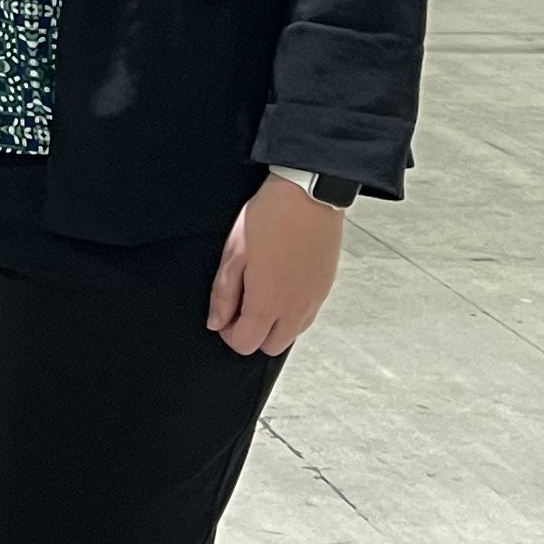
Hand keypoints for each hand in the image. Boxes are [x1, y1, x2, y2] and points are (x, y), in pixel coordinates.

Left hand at [207, 176, 346, 357]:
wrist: (309, 195)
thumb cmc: (270, 218)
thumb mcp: (234, 254)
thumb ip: (223, 294)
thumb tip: (217, 321)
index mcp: (267, 303)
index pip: (245, 344)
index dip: (228, 334)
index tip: (224, 316)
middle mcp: (295, 309)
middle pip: (271, 347)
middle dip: (253, 335)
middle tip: (242, 307)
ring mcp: (314, 300)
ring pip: (292, 333)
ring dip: (275, 324)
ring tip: (264, 293)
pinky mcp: (326, 287)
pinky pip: (308, 315)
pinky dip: (293, 311)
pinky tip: (283, 284)